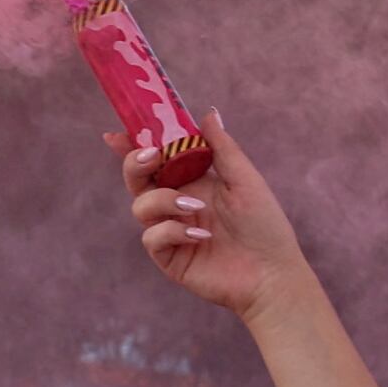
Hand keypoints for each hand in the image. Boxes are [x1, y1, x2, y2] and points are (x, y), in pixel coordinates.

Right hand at [126, 114, 310, 322]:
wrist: (271, 272)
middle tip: (151, 156)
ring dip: (164, 200)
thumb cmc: (265, 225)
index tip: (116, 134)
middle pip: (138, 180)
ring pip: (141, 206)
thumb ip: (223, 148)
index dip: (134, 146)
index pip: (157, 160)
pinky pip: (152, 237)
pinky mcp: (169, 257)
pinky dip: (173, 231)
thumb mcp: (246, 180)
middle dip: (136, 164)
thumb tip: (208, 113)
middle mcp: (178, 204)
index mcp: (194, 182)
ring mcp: (171, 231)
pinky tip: (201, 237)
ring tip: (196, 208)